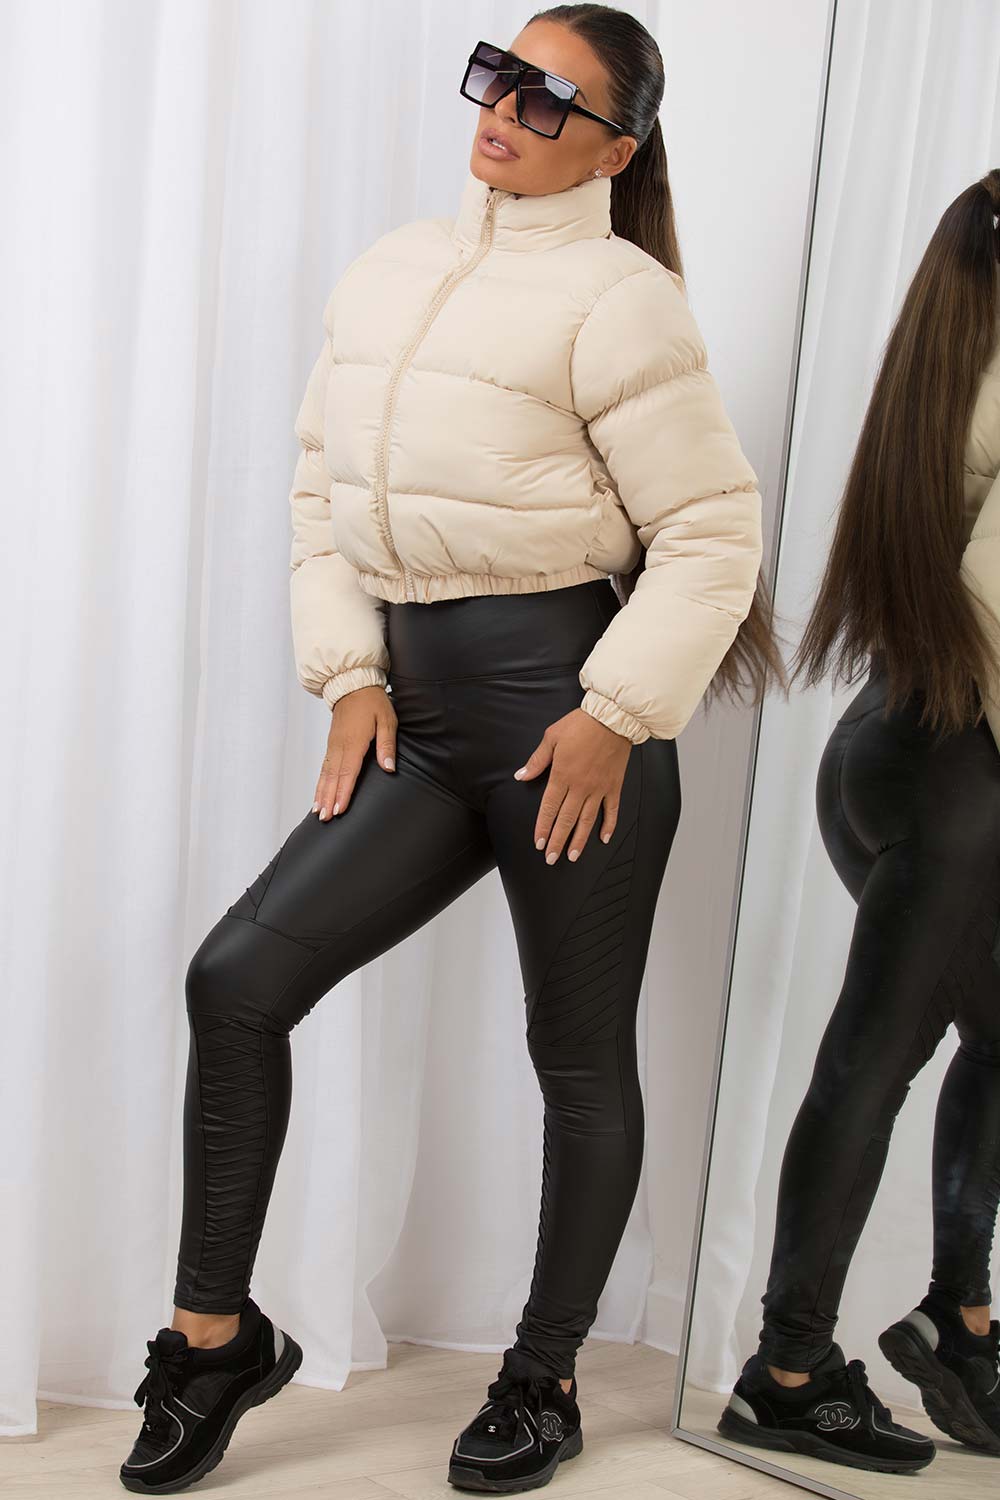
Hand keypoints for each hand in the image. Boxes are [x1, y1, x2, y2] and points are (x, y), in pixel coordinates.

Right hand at [313, 685, 396, 819]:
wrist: (352, 684)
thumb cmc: (372, 702)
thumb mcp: (387, 720)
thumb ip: (387, 745)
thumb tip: (389, 767)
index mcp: (355, 741)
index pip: (348, 772)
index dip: (343, 792)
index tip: (339, 809)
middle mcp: (340, 746)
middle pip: (333, 777)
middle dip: (328, 799)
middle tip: (325, 819)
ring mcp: (333, 745)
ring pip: (325, 774)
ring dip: (321, 794)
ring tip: (318, 813)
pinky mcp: (331, 744)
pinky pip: (324, 767)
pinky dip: (320, 783)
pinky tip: (318, 795)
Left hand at [513, 707, 631, 862]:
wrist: (612, 717)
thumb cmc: (581, 724)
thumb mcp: (552, 737)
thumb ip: (537, 760)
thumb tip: (521, 775)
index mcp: (562, 775)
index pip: (549, 808)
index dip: (543, 828)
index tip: (539, 843)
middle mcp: (580, 786)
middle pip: (566, 820)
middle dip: (557, 841)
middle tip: (551, 858)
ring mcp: (599, 788)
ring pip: (586, 820)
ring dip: (578, 840)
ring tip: (572, 856)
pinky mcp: (614, 786)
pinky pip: (611, 810)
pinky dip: (608, 826)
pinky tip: (603, 839)